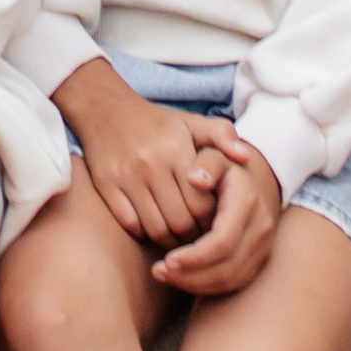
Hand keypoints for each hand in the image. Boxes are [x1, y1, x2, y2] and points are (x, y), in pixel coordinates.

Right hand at [58, 58, 232, 248]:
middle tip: (200, 241)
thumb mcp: (190, 121)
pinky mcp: (107, 187)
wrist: (105, 108)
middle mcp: (152, 164)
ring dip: (171, 242)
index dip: (212, 223)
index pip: (202, 204)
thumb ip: (223, 135)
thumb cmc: (156, 122)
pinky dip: (146, 233)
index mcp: (176, 150)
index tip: (215, 226)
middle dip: (194, 239)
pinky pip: (132, 225)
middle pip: (181, 222)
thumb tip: (245, 158)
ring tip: (181, 241)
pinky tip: (155, 228)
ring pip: (157, 229)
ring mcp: (127, 177)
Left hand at [150, 137, 281, 294]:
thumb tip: (194, 179)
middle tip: (158, 271)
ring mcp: (262, 247)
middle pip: (227, 268)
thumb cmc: (223, 164)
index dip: (195, 257)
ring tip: (163, 274)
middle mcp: (260, 229)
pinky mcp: (257, 260)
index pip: (222, 242)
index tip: (166, 260)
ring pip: (230, 280)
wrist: (254, 177)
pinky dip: (206, 285)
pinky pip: (233, 282)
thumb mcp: (214, 153)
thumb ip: (206, 163)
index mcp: (247, 203)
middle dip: (191, 275)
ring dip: (195, 283)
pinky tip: (180, 277)